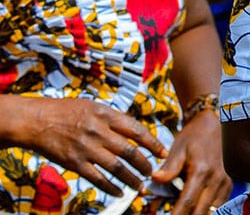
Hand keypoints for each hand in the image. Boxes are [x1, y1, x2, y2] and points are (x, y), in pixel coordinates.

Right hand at [22, 97, 166, 197]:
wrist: (39, 120)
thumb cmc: (67, 111)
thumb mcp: (93, 106)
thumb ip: (112, 118)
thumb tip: (133, 131)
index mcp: (106, 114)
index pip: (136, 130)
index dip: (152, 142)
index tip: (162, 151)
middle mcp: (99, 131)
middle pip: (130, 151)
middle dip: (145, 163)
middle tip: (153, 171)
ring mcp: (87, 148)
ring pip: (117, 168)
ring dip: (132, 179)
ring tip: (140, 186)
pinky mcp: (75, 163)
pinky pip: (98, 179)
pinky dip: (111, 187)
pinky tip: (120, 192)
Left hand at [151, 110, 231, 214]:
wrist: (214, 123)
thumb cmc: (194, 135)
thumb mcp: (179, 147)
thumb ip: (169, 167)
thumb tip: (154, 179)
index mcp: (201, 170)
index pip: (187, 202)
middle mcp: (215, 178)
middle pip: (201, 212)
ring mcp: (225, 182)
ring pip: (212, 211)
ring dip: (198, 214)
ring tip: (185, 212)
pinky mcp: (229, 183)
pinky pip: (219, 205)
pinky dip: (208, 210)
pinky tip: (196, 208)